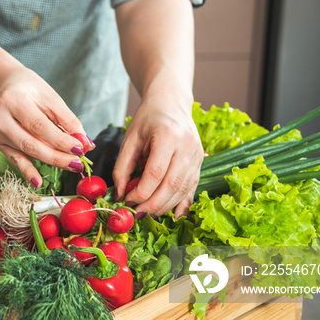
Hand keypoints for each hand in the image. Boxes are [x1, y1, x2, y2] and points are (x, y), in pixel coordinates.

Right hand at [0, 66, 91, 187]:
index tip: (80, 149)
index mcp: (12, 99)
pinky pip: (14, 159)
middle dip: (57, 156)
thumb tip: (85, 143)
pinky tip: (38, 182)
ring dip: (50, 162)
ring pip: (25, 151)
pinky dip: (27, 171)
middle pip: (30, 142)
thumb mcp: (49, 95)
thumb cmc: (27, 87)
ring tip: (70, 166)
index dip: (60, 140)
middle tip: (78, 163)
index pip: (39, 126)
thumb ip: (67, 119)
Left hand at [112, 94, 202, 218]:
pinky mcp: (200, 162)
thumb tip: (119, 193)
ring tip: (147, 213)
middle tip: (137, 213)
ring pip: (183, 190)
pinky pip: (192, 188)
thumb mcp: (130, 138)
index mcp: (168, 135)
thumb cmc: (148, 118)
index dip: (140, 192)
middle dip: (152, 204)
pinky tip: (173, 215)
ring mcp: (197, 155)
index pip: (155, 173)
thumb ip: (123, 166)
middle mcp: (187, 146)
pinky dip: (182, 204)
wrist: (171, 103)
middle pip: (171, 185)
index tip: (126, 201)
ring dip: (165, 206)